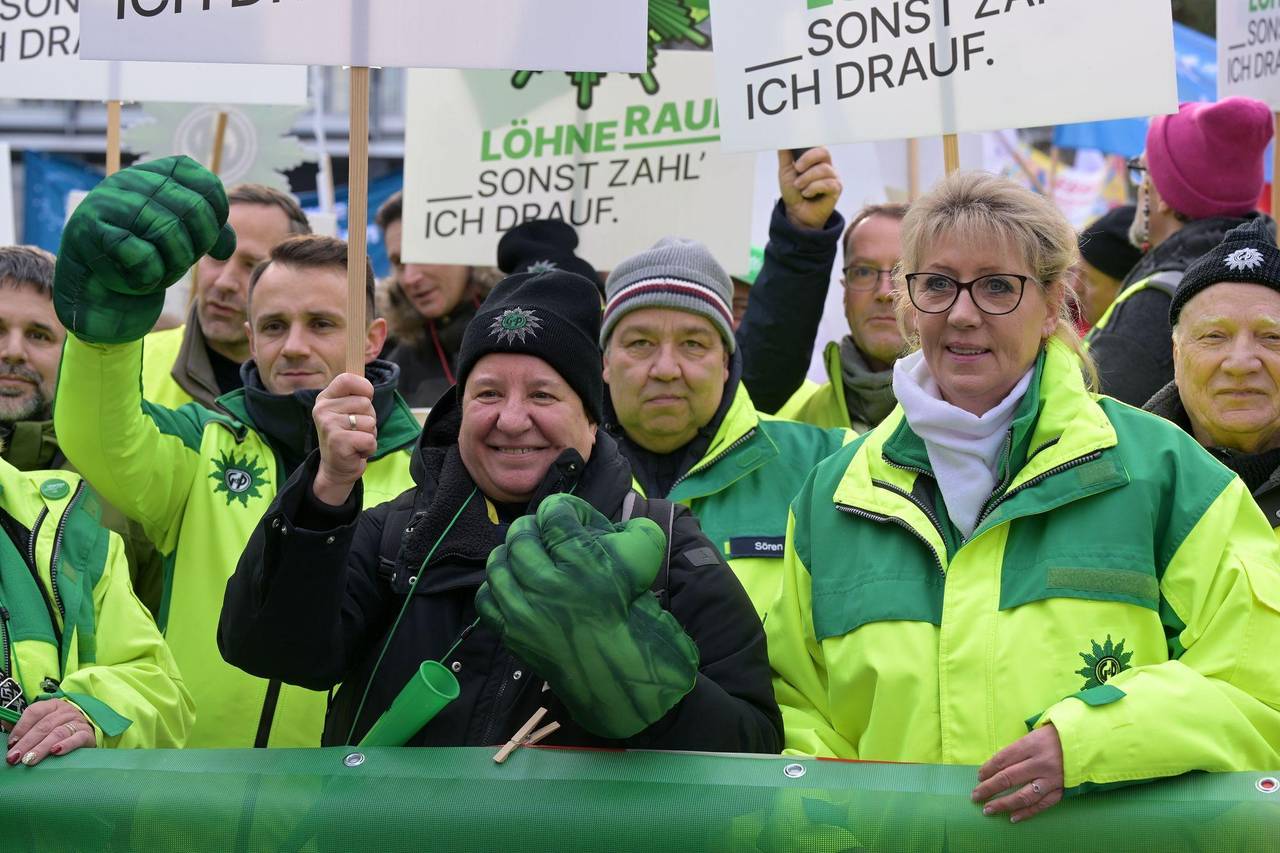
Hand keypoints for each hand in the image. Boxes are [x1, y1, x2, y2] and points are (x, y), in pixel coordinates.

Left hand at [5, 699, 94, 766]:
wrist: (87, 732)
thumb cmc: (59, 728)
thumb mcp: (42, 723)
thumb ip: (24, 726)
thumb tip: (2, 721)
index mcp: (52, 705)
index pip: (34, 712)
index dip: (21, 727)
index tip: (11, 744)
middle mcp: (66, 711)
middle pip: (44, 725)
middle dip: (27, 742)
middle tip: (15, 758)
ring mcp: (78, 721)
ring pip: (58, 733)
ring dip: (41, 747)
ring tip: (30, 759)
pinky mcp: (87, 734)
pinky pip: (77, 738)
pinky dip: (66, 745)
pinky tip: (56, 752)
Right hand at [54, 155, 235, 343]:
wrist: (99, 286)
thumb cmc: (146, 254)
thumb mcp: (185, 238)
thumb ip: (209, 231)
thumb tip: (227, 248)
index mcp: (157, 173)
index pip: (207, 184)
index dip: (218, 216)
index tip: (207, 239)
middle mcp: (131, 179)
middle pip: (194, 208)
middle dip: (199, 244)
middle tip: (183, 261)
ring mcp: (108, 202)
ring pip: (168, 231)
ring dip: (174, 265)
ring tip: (161, 272)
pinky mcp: (90, 230)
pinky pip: (141, 256)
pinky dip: (150, 277)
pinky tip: (139, 279)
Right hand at [312, 373, 377, 505]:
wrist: (336, 468)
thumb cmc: (348, 436)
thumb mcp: (348, 411)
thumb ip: (356, 394)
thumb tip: (365, 362)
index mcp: (325, 398)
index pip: (347, 379)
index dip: (364, 387)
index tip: (366, 397)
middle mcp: (323, 409)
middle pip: (365, 403)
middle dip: (369, 418)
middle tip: (356, 430)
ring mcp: (328, 425)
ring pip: (370, 421)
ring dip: (370, 434)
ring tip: (356, 440)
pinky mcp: (338, 442)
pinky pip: (370, 439)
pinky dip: (369, 448)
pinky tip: (356, 451)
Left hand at [475, 493, 699, 738]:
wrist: (620, 677)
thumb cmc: (635, 619)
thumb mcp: (646, 565)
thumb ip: (635, 532)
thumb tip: (610, 522)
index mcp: (584, 564)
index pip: (554, 514)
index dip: (560, 508)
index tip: (566, 514)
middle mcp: (549, 586)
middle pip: (521, 537)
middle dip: (530, 527)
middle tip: (541, 530)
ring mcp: (525, 613)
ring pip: (499, 565)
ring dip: (509, 554)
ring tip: (522, 555)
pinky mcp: (512, 635)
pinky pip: (486, 600)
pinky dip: (495, 588)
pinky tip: (510, 586)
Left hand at [778, 147, 841, 230]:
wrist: (797, 213)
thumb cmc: (793, 192)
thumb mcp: (785, 171)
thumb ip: (785, 155)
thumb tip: (783, 139)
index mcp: (816, 159)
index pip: (817, 145)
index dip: (807, 148)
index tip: (796, 155)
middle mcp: (827, 165)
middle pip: (824, 152)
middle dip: (808, 159)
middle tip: (797, 169)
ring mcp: (833, 177)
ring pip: (823, 169)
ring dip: (806, 179)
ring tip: (799, 187)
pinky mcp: (836, 189)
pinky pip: (827, 183)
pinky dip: (813, 188)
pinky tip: (807, 194)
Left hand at [971, 725, 1064, 822]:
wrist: (1085, 743)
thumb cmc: (1053, 737)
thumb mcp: (1032, 736)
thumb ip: (1016, 751)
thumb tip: (994, 768)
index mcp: (1031, 745)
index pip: (1002, 759)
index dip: (988, 769)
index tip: (979, 777)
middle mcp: (1040, 763)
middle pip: (1008, 778)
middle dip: (988, 789)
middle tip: (975, 796)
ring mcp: (1051, 779)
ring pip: (1023, 796)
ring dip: (1003, 804)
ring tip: (988, 809)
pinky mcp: (1060, 791)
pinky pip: (1041, 805)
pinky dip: (1026, 813)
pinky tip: (1012, 817)